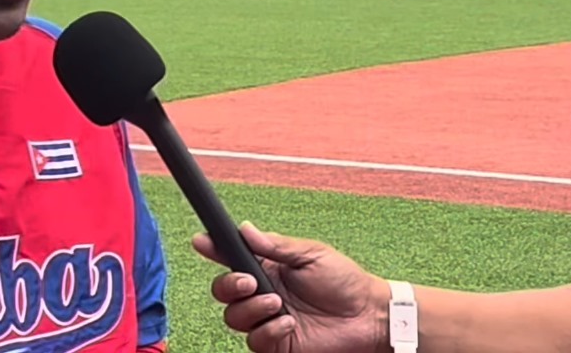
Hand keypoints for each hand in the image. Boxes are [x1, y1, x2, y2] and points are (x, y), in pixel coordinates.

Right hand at [194, 223, 390, 352]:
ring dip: (251, 309)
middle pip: (222, 291)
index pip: (231, 257)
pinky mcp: (277, 344)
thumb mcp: (312, 254)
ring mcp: (267, 319)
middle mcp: (262, 293)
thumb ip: (277, 245)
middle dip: (228, 285)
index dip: (213, 249)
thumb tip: (245, 228)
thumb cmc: (345, 281)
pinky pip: (255, 340)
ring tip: (277, 303)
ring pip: (233, 317)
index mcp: (267, 268)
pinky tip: (289, 323)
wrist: (369, 317)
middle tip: (250, 281)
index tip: (201, 242)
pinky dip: (268, 331)